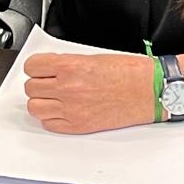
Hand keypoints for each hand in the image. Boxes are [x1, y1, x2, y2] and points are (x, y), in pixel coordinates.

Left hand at [24, 52, 155, 133]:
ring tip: (53, 97)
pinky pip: (50, 124)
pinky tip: (62, 110)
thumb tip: (49, 68)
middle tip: (49, 82)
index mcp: (71, 66)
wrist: (151, 90)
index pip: (32, 67)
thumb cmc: (130, 72)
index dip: (35, 67)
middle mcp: (68, 88)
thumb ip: (67, 63)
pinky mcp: (80, 126)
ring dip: (41, 101)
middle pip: (31, 88)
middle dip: (38, 84)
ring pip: (35, 108)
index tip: (40, 69)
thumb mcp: (93, 57)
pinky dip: (52, 118)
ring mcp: (73, 109)